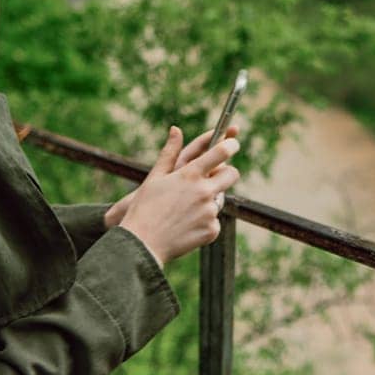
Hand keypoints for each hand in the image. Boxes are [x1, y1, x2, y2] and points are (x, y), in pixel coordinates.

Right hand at [104, 120, 240, 229]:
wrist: (141, 245)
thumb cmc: (144, 208)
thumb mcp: (154, 177)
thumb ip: (169, 153)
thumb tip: (176, 129)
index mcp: (190, 174)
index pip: (221, 152)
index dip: (230, 144)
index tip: (233, 143)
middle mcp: (203, 191)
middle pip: (232, 174)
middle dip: (226, 173)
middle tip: (214, 177)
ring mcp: (209, 212)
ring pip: (220, 199)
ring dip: (209, 200)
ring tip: (185, 209)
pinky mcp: (211, 230)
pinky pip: (214, 220)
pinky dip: (204, 222)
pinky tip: (186, 225)